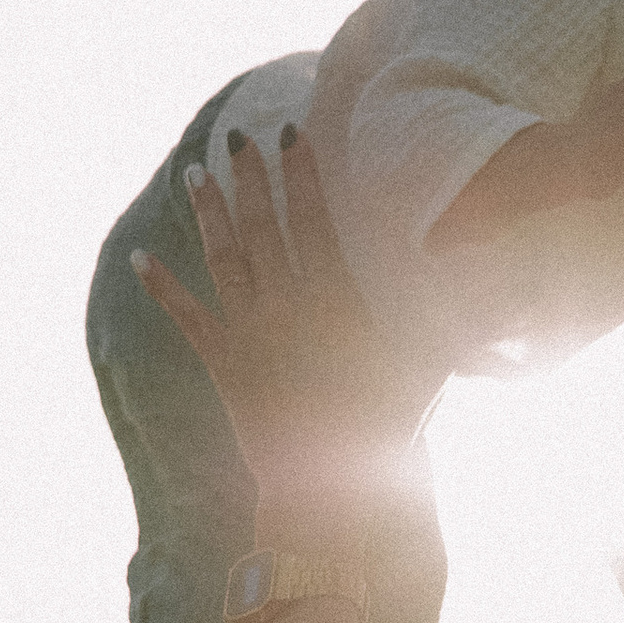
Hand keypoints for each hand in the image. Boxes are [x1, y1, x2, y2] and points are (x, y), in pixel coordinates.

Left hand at [131, 129, 415, 516]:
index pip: (313, 219)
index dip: (300, 173)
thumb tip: (483, 284)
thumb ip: (441, 320)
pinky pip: (188, 318)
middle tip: (236, 138)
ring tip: (197, 173)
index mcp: (336, 299)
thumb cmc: (390, 428)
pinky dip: (163, 287)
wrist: (335, 488)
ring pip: (224, 258)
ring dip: (209, 212)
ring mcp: (252, 335)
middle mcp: (288, 306)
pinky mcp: (226, 366)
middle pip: (263, 226)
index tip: (290, 134)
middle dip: (249, 177)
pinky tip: (139, 259)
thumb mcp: (425, 365)